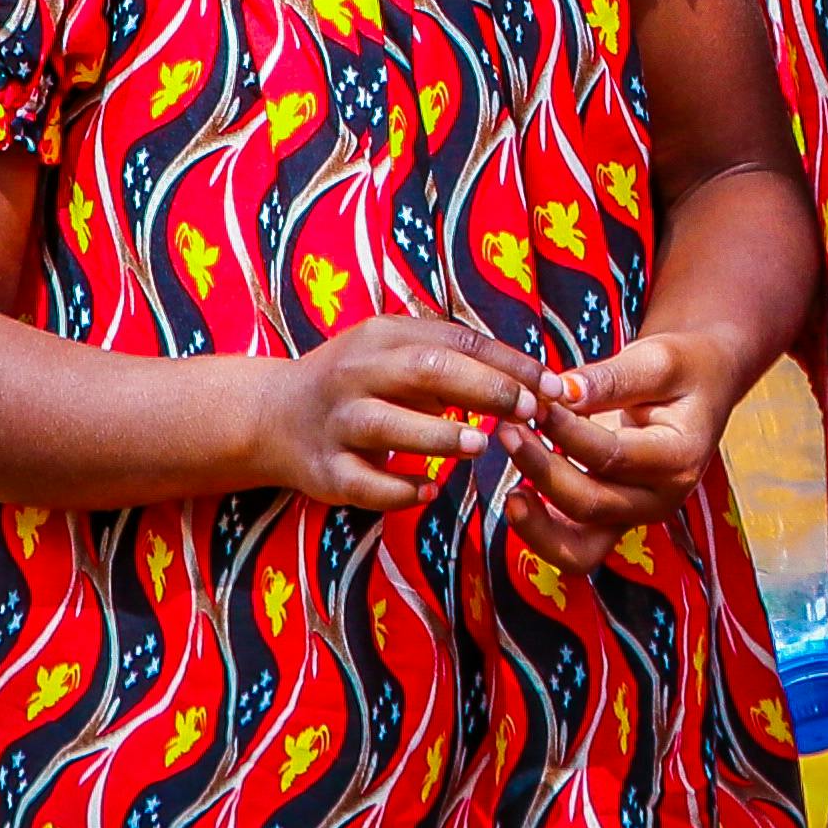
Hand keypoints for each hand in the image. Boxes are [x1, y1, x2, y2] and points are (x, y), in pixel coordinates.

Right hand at [254, 316, 534, 508]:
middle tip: (530, 411)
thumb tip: (533, 379)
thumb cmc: (359, 383)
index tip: (553, 386)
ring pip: (389, 426)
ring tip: (481, 446)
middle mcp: (357, 372)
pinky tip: (430, 491)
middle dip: (484, 389)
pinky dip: (400, 490)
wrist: (274, 416)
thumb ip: (453, 359)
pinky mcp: (324, 470)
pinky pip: (365, 483)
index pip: (457, 341)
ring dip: (440, 436)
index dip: (508, 363)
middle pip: (425, 370)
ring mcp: (338, 422)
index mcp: (384, 336)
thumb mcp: (396, 353)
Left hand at [512, 332, 735, 565]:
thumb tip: (562, 391)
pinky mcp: (612, 521)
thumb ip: (611, 379)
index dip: (566, 431)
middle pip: (590, 504)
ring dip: (536, 522)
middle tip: (508, 428)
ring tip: (509, 487)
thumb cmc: (683, 370)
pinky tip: (518, 496)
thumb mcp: (656, 359)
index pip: (611, 456)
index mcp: (679, 458)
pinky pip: (572, 547)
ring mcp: (635, 516)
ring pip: (580, 549)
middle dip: (541, 470)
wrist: (702, 386)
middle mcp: (659, 499)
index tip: (534, 401)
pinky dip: (541, 530)